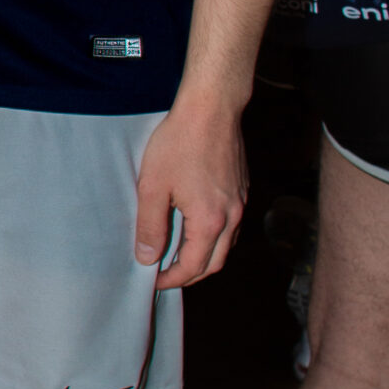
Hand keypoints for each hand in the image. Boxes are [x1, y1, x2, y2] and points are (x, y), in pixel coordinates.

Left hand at [134, 92, 247, 289]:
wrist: (211, 108)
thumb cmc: (179, 143)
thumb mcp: (153, 186)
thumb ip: (150, 226)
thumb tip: (146, 258)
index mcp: (210, 221)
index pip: (193, 267)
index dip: (171, 279)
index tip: (152, 280)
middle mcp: (232, 217)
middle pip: (215, 263)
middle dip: (190, 275)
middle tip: (165, 275)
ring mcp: (240, 203)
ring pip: (226, 246)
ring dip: (204, 257)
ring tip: (177, 255)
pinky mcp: (242, 190)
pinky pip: (232, 227)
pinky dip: (215, 239)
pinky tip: (195, 229)